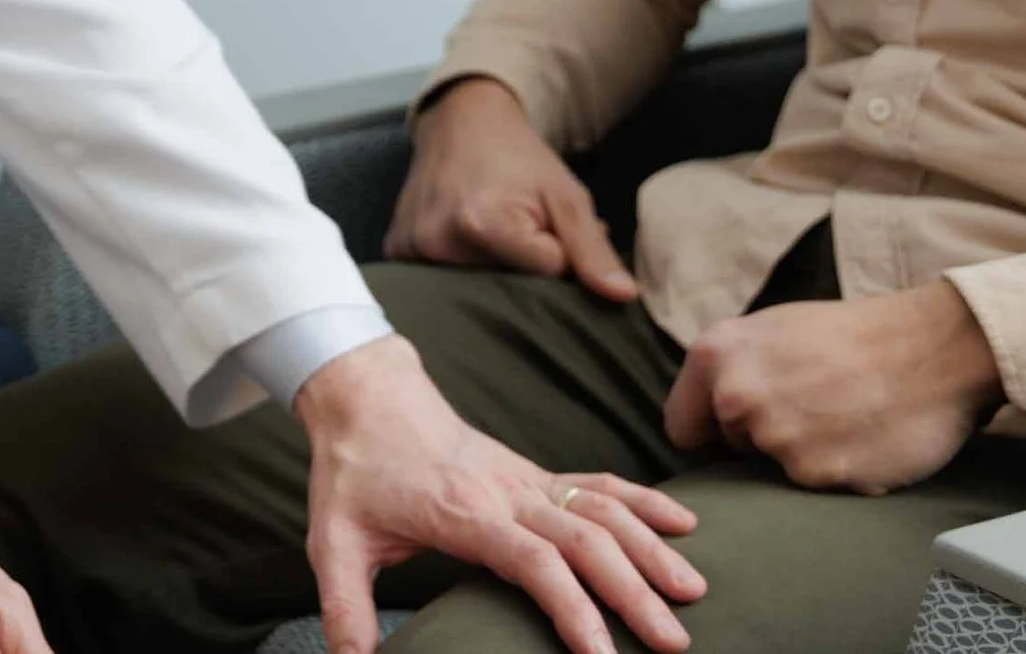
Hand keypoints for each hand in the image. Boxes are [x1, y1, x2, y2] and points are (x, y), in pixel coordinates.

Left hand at [298, 337, 704, 653]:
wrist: (365, 397)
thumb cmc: (351, 473)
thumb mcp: (332, 542)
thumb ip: (345, 608)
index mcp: (463, 511)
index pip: (532, 561)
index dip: (572, 608)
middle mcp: (506, 491)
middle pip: (584, 538)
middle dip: (634, 591)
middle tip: (675, 643)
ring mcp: (525, 478)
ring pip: (602, 508)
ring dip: (650, 547)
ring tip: (694, 592)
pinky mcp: (534, 472)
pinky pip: (597, 483)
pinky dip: (643, 500)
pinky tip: (684, 522)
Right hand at [384, 78, 638, 303]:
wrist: (461, 124)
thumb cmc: (518, 160)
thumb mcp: (565, 196)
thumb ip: (593, 250)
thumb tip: (624, 297)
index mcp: (483, 226)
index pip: (545, 276)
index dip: (555, 255)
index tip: (543, 225)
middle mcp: (438, 242)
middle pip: (504, 290)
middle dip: (522, 269)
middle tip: (517, 228)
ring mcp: (412, 249)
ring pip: (472, 289)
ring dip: (490, 271)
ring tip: (488, 233)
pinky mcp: (396, 250)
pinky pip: (437, 281)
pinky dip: (456, 268)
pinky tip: (460, 240)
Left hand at [664, 282, 1003, 493]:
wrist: (935, 346)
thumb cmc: (854, 335)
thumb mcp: (771, 331)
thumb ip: (730, 370)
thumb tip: (706, 411)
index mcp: (715, 355)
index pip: (680, 428)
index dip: (710, 436)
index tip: (737, 435)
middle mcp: (736, 396)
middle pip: (731, 451)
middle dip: (762, 442)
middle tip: (813, 411)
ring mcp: (777, 437)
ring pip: (774, 472)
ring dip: (804, 457)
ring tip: (843, 419)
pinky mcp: (820, 472)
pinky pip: (818, 486)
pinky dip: (840, 471)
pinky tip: (865, 439)